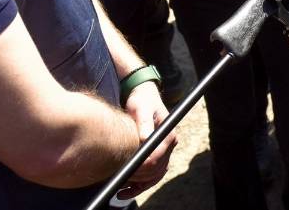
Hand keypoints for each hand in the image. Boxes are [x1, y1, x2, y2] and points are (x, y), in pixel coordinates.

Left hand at [120, 81, 175, 197]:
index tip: (126, 171)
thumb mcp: (141, 109)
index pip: (157, 157)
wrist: (143, 96)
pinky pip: (151, 174)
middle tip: (120, 184)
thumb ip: (144, 123)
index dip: (142, 166)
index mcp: (168, 135)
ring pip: (155, 176)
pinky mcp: (156, 154)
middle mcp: (168, 145)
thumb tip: (144, 138)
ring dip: (140, 186)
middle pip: (157, 170)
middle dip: (139, 179)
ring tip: (122, 191)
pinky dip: (140, 183)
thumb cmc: (142, 100)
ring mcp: (163, 151)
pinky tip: (127, 188)